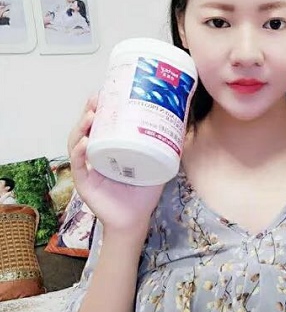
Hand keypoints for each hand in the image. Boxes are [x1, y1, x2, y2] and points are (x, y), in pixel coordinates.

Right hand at [68, 95, 164, 234]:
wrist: (135, 220)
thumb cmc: (143, 193)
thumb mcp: (156, 164)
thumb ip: (166, 147)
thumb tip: (182, 124)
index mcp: (110, 147)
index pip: (101, 122)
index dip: (101, 107)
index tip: (107, 91)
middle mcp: (95, 154)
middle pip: (86, 127)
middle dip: (89, 110)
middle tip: (97, 98)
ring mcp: (87, 167)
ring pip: (77, 141)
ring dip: (82, 127)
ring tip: (91, 116)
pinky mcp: (84, 182)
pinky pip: (78, 165)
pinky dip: (79, 152)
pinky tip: (85, 143)